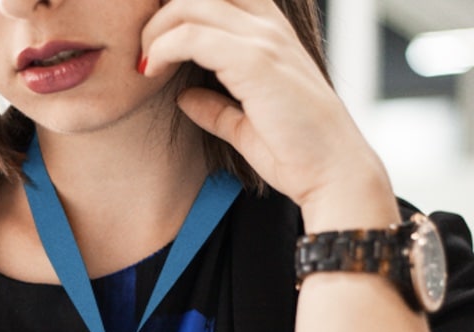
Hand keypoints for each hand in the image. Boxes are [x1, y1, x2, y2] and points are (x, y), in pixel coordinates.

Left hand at [140, 0, 399, 230]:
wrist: (332, 173)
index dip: (175, 10)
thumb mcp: (245, 125)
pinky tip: (151, 72)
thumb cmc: (297, 152)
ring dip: (155, 31)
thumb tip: (183, 95)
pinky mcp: (255, 61)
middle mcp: (267, 26)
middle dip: (157, 16)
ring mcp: (263, 39)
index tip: (152, 47)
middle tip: (141, 54)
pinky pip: (193, 36)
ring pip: (189, 4)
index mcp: (268, 31)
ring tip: (144, 65)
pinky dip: (163, 49)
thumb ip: (215, 106)